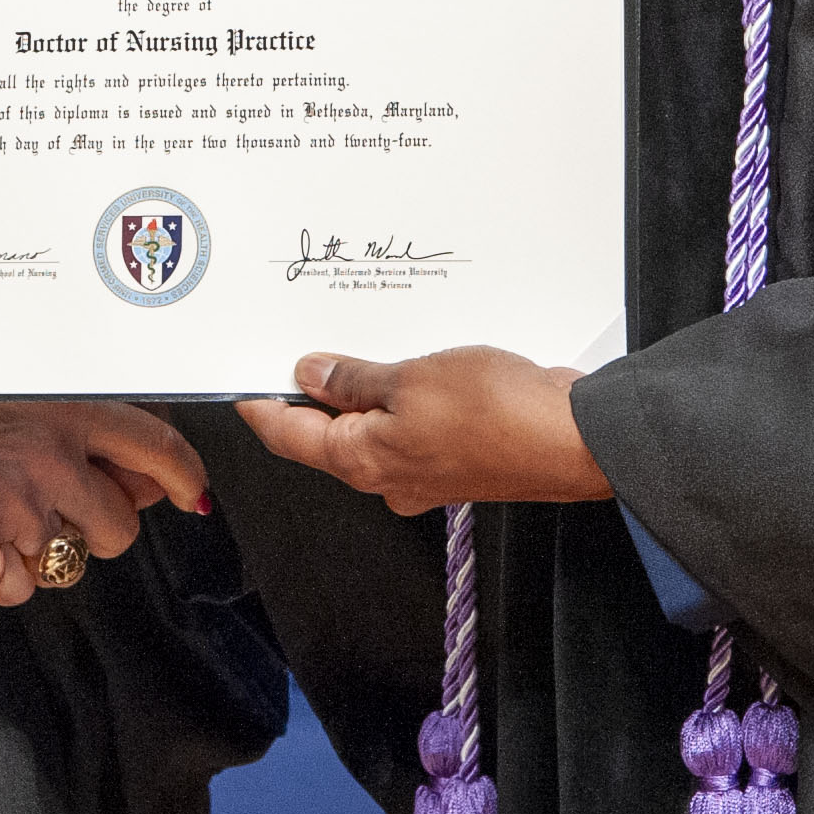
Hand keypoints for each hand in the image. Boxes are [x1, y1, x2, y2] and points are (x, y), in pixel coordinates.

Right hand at [0, 400, 207, 606]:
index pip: (159, 449)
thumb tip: (103, 436)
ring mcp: (19, 506)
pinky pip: (8, 584)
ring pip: (62, 562)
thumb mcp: (18, 360)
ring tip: (4, 518)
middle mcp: (57, 459)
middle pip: (119, 528)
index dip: (182, 477)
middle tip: (75, 508)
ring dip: (38, 548)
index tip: (190, 492)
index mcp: (73, 404)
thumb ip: (61, 393)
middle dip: (101, 526)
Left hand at [237, 348, 613, 513]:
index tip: (239, 386)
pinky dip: (404, 390)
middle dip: (312, 389)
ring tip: (356, 338)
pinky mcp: (457, 453)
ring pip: (374, 423)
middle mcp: (389, 475)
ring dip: (363, 385)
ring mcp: (424, 467)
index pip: (289, 436)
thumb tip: (312, 373)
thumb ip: (355, 378)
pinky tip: (412, 358)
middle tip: (295, 343)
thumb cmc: (497, 416)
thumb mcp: (411, 379)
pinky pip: (413, 419)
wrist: (573, 439)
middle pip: (328, 433)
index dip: (261, 406)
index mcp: (363, 462)